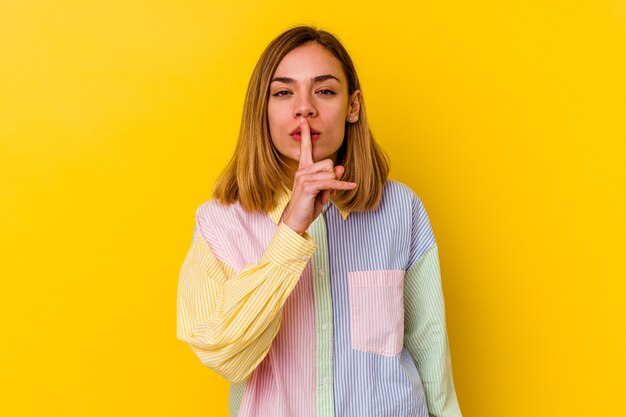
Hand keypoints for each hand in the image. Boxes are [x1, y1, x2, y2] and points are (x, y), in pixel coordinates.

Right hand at [282, 117, 356, 234]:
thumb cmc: (307, 205)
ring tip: (325, 197)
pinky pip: (331, 182)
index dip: (305, 133)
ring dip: (334, 186)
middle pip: (328, 163)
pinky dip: (342, 186)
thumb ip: (331, 177)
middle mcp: (302, 170)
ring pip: (330, 172)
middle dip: (333, 177)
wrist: (296, 220)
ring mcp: (304, 178)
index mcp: (303, 168)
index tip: (303, 120)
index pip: (305, 148)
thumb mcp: (322, 189)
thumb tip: (341, 168)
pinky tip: (351, 186)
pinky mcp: (309, 187)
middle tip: (327, 192)